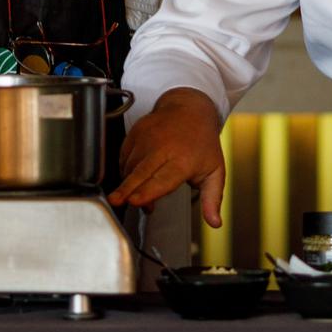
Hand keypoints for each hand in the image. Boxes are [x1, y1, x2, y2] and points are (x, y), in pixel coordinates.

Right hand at [110, 88, 225, 227]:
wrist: (190, 108)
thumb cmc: (202, 142)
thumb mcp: (214, 171)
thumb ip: (212, 199)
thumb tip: (214, 223)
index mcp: (183, 160)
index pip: (163, 179)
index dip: (148, 191)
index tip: (135, 200)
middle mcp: (162, 148)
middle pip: (140, 173)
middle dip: (126, 189)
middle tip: (116, 201)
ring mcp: (147, 138)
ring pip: (129, 166)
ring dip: (129, 184)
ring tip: (138, 195)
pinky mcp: (136, 132)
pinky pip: (124, 156)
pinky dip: (125, 169)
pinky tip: (135, 177)